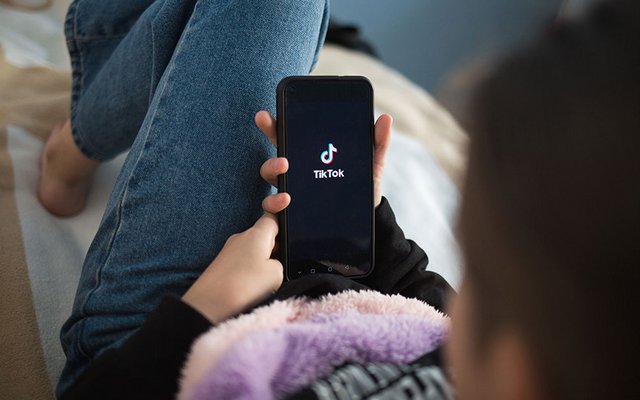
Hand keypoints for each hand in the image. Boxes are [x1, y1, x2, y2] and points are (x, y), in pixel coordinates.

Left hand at [182, 214, 282, 322]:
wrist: (208, 306)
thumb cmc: (243, 286)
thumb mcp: (277, 273)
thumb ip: (280, 263)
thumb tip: (272, 265)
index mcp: (257, 233)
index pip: (272, 216)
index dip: (283, 215)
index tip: (289, 214)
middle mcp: (241, 238)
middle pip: (265, 236)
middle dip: (276, 249)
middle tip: (283, 266)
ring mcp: (230, 252)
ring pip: (255, 252)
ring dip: (264, 264)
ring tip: (265, 284)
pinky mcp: (223, 267)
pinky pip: (244, 265)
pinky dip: (251, 274)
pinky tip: (252, 289)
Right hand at [254, 110, 392, 210]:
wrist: (366, 220)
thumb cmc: (363, 188)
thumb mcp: (370, 165)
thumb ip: (377, 143)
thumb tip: (385, 118)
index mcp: (309, 155)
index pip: (287, 136)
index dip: (273, 125)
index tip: (265, 115)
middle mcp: (295, 172)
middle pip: (274, 153)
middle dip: (270, 144)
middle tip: (281, 140)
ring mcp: (291, 191)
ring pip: (270, 178)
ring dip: (271, 170)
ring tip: (284, 167)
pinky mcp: (292, 213)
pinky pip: (276, 208)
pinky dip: (276, 203)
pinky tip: (286, 200)